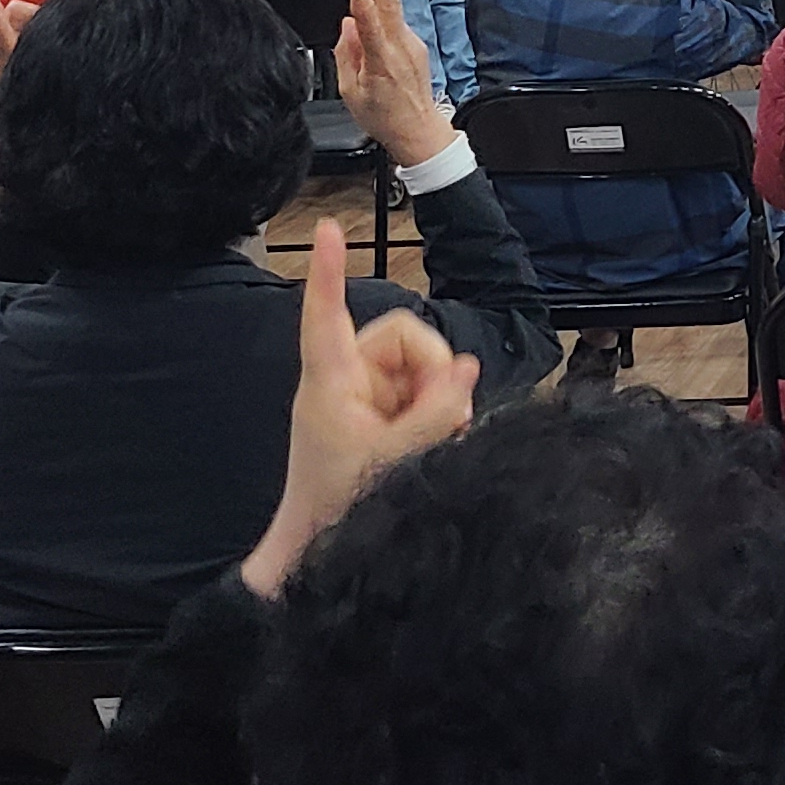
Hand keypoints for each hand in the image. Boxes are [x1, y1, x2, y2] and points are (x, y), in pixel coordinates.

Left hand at [240, 220, 479, 596]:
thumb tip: (466, 367)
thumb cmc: (341, 508)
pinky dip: (437, 411)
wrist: (318, 555)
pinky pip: (423, 390)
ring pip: (421, 365)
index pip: (326, 315)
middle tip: (444, 416)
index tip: (324, 229)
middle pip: (404, 336)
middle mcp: (344, 380)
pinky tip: (433, 442)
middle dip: (434, 370)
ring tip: (434, 440)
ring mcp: (362, 396)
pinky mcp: (378, 413)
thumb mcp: (395, 460)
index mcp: (330, 384)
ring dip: (439, 397)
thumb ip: (436, 410)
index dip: (328, 271)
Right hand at [335, 0, 459, 167]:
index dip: (363, 9)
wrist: (419, 131)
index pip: (371, 29)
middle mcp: (401, 49)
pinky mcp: (418, 48)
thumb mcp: (350, 92)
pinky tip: (376, 35)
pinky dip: (384, 22)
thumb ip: (346, 55)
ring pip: (393, 15)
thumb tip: (347, 26)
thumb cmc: (384, 117)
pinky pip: (396, 28)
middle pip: (391, 6)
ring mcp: (413, 46)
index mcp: (381, 62)